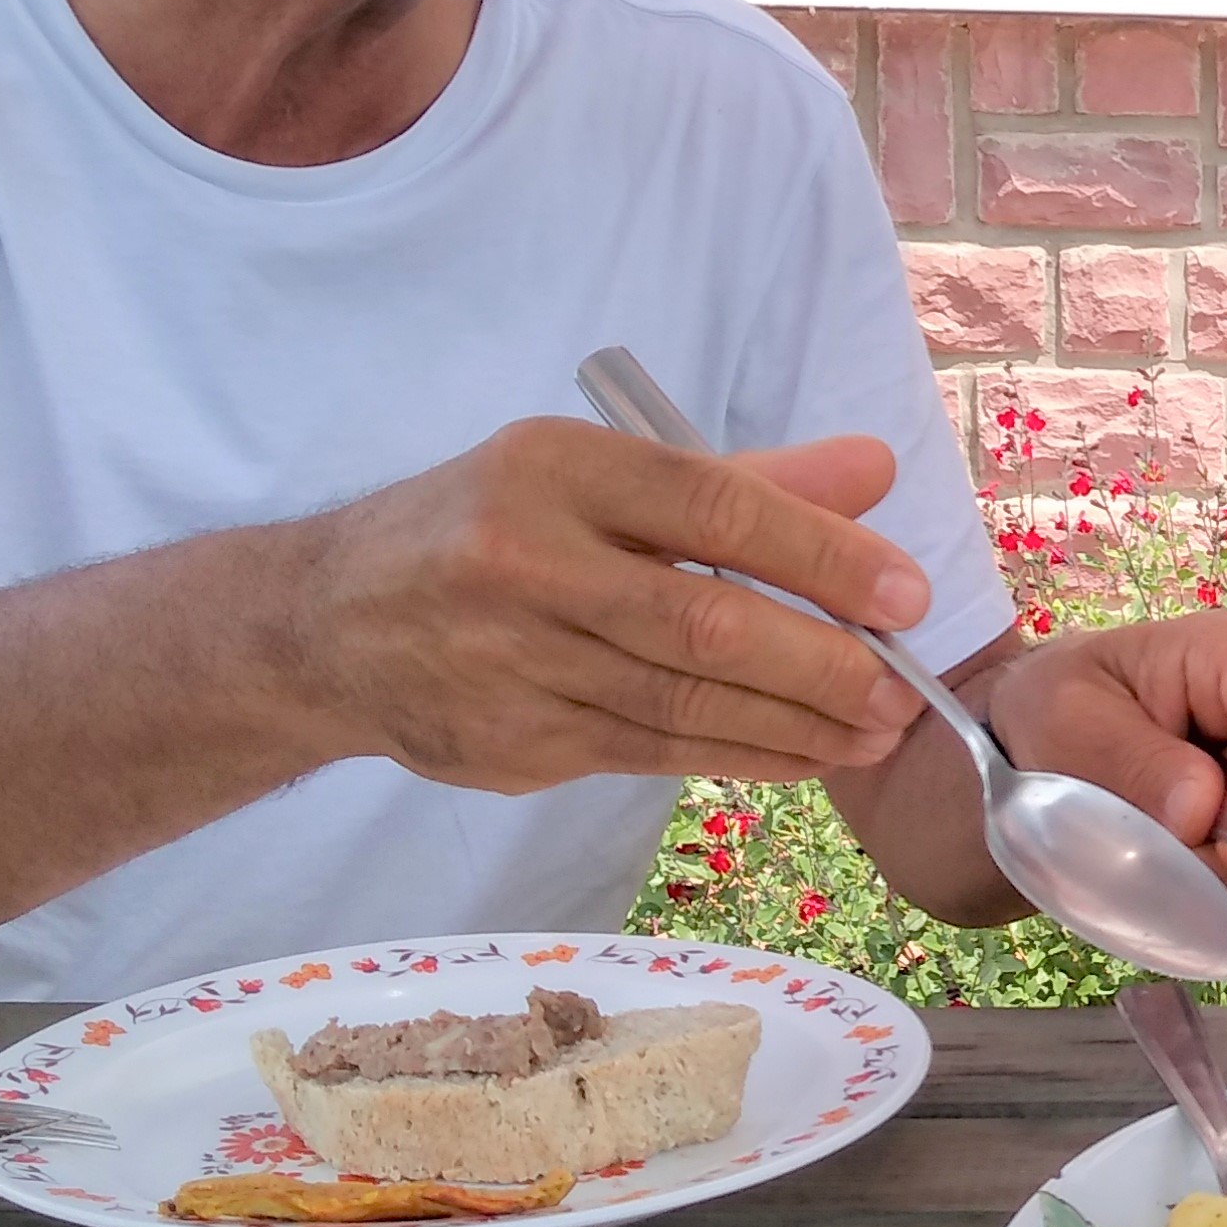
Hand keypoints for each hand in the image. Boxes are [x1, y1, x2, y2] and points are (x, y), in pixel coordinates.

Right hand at [288, 419, 934, 787]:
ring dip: (796, 726)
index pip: (710, 506)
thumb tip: (873, 474)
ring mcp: (512, 661)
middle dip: (821, 663)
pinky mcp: (513, 743)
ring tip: (875, 731)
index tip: (904, 593)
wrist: (322, 627)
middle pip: (702, 622)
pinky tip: (803, 757)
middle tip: (903, 690)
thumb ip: (740, 481)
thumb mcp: (591, 474)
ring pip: (682, 702)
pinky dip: (740, 757)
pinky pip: (651, 753)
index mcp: (553, 469)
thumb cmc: (484, 530)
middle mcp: (524, 561)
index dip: (818, 553)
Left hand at [983, 610, 1226, 899]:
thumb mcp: (1064, 719)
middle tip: (1178, 865)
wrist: (1028, 748)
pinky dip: (1208, 883)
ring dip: (1220, 866)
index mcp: (1219, 655)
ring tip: (1146, 862)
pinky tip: (1160, 871)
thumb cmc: (1047, 709)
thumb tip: (1202, 814)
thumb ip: (1131, 763)